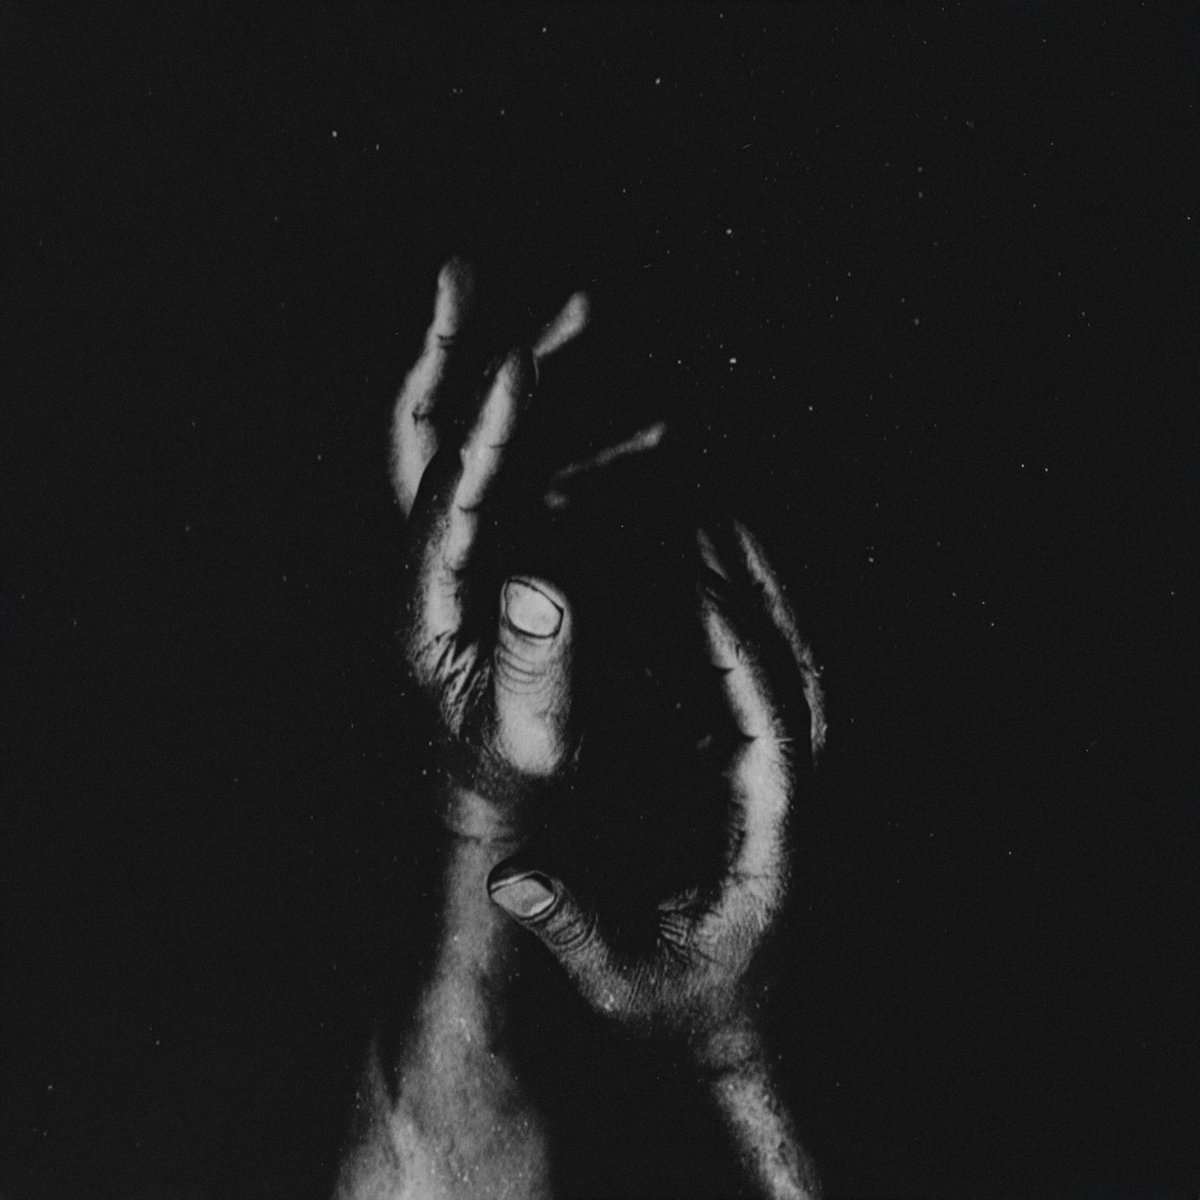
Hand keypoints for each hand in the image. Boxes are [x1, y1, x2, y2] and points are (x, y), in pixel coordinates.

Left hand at [391, 260, 602, 838]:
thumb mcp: (533, 737)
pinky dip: (588, 441)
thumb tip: (540, 583)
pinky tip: (655, 431)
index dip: (485, 425)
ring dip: (539, 376)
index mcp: (431, 600)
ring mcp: (478, 550)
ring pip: (496, 441)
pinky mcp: (513, 556)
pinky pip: (545, 480)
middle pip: (430, 434)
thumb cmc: (513, 777)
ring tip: (592, 313)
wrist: (503, 797)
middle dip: (452, 349)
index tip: (518, 357)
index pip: (447, 494)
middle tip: (466, 267)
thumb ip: (538, 668)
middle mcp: (443, 558)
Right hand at [486, 519, 825, 1198]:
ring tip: (708, 508)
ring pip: (798, 658)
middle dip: (754, 584)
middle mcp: (797, 793)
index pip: (768, 722)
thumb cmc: (683, 1009)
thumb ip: (571, 927)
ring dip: (761, 584)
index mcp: (772, 835)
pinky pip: (774, 674)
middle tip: (699, 504)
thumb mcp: (622, 980)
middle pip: (798, 666)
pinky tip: (703, 568)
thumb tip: (510, 879)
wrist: (741, 1032)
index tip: (691, 573)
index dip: (733, 645)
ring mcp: (792, 775)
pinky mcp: (772, 769)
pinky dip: (748, 615)